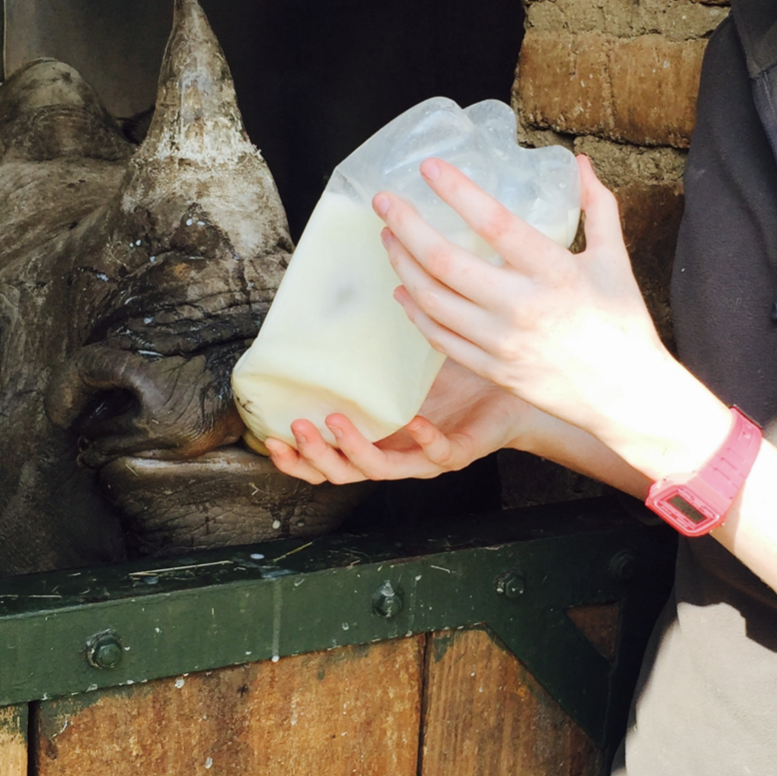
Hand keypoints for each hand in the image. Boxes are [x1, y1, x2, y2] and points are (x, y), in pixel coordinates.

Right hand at [263, 357, 533, 486]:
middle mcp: (394, 454)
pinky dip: (425, 441)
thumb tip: (335, 302)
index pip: (327, 461)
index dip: (296, 458)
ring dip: (354, 450)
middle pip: (343, 473)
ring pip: (381, 470)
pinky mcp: (458, 452)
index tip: (269, 436)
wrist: (507, 389)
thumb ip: (370, 349)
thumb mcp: (403, 363)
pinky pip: (438, 455)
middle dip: (315, 456)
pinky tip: (414, 424)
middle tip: (296, 427)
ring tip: (334, 422)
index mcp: (375, 438)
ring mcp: (424, 458)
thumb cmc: (454, 378)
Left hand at [375, 154, 731, 482]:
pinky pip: (440, 337)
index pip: (493, 222)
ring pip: (433, 299)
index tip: (429, 168)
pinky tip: (404, 288)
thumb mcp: (615, 259)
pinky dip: (416, 310)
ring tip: (390, 238)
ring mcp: (502, 342)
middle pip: (445, 261)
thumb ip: (597, 207)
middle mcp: (521, 306)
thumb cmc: (623, 324)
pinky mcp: (492, 370)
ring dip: (403, 264)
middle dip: (406, 226)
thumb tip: (581, 163)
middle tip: (384, 202)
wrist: (626, 395)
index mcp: (553, 271)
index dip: (456, 191)